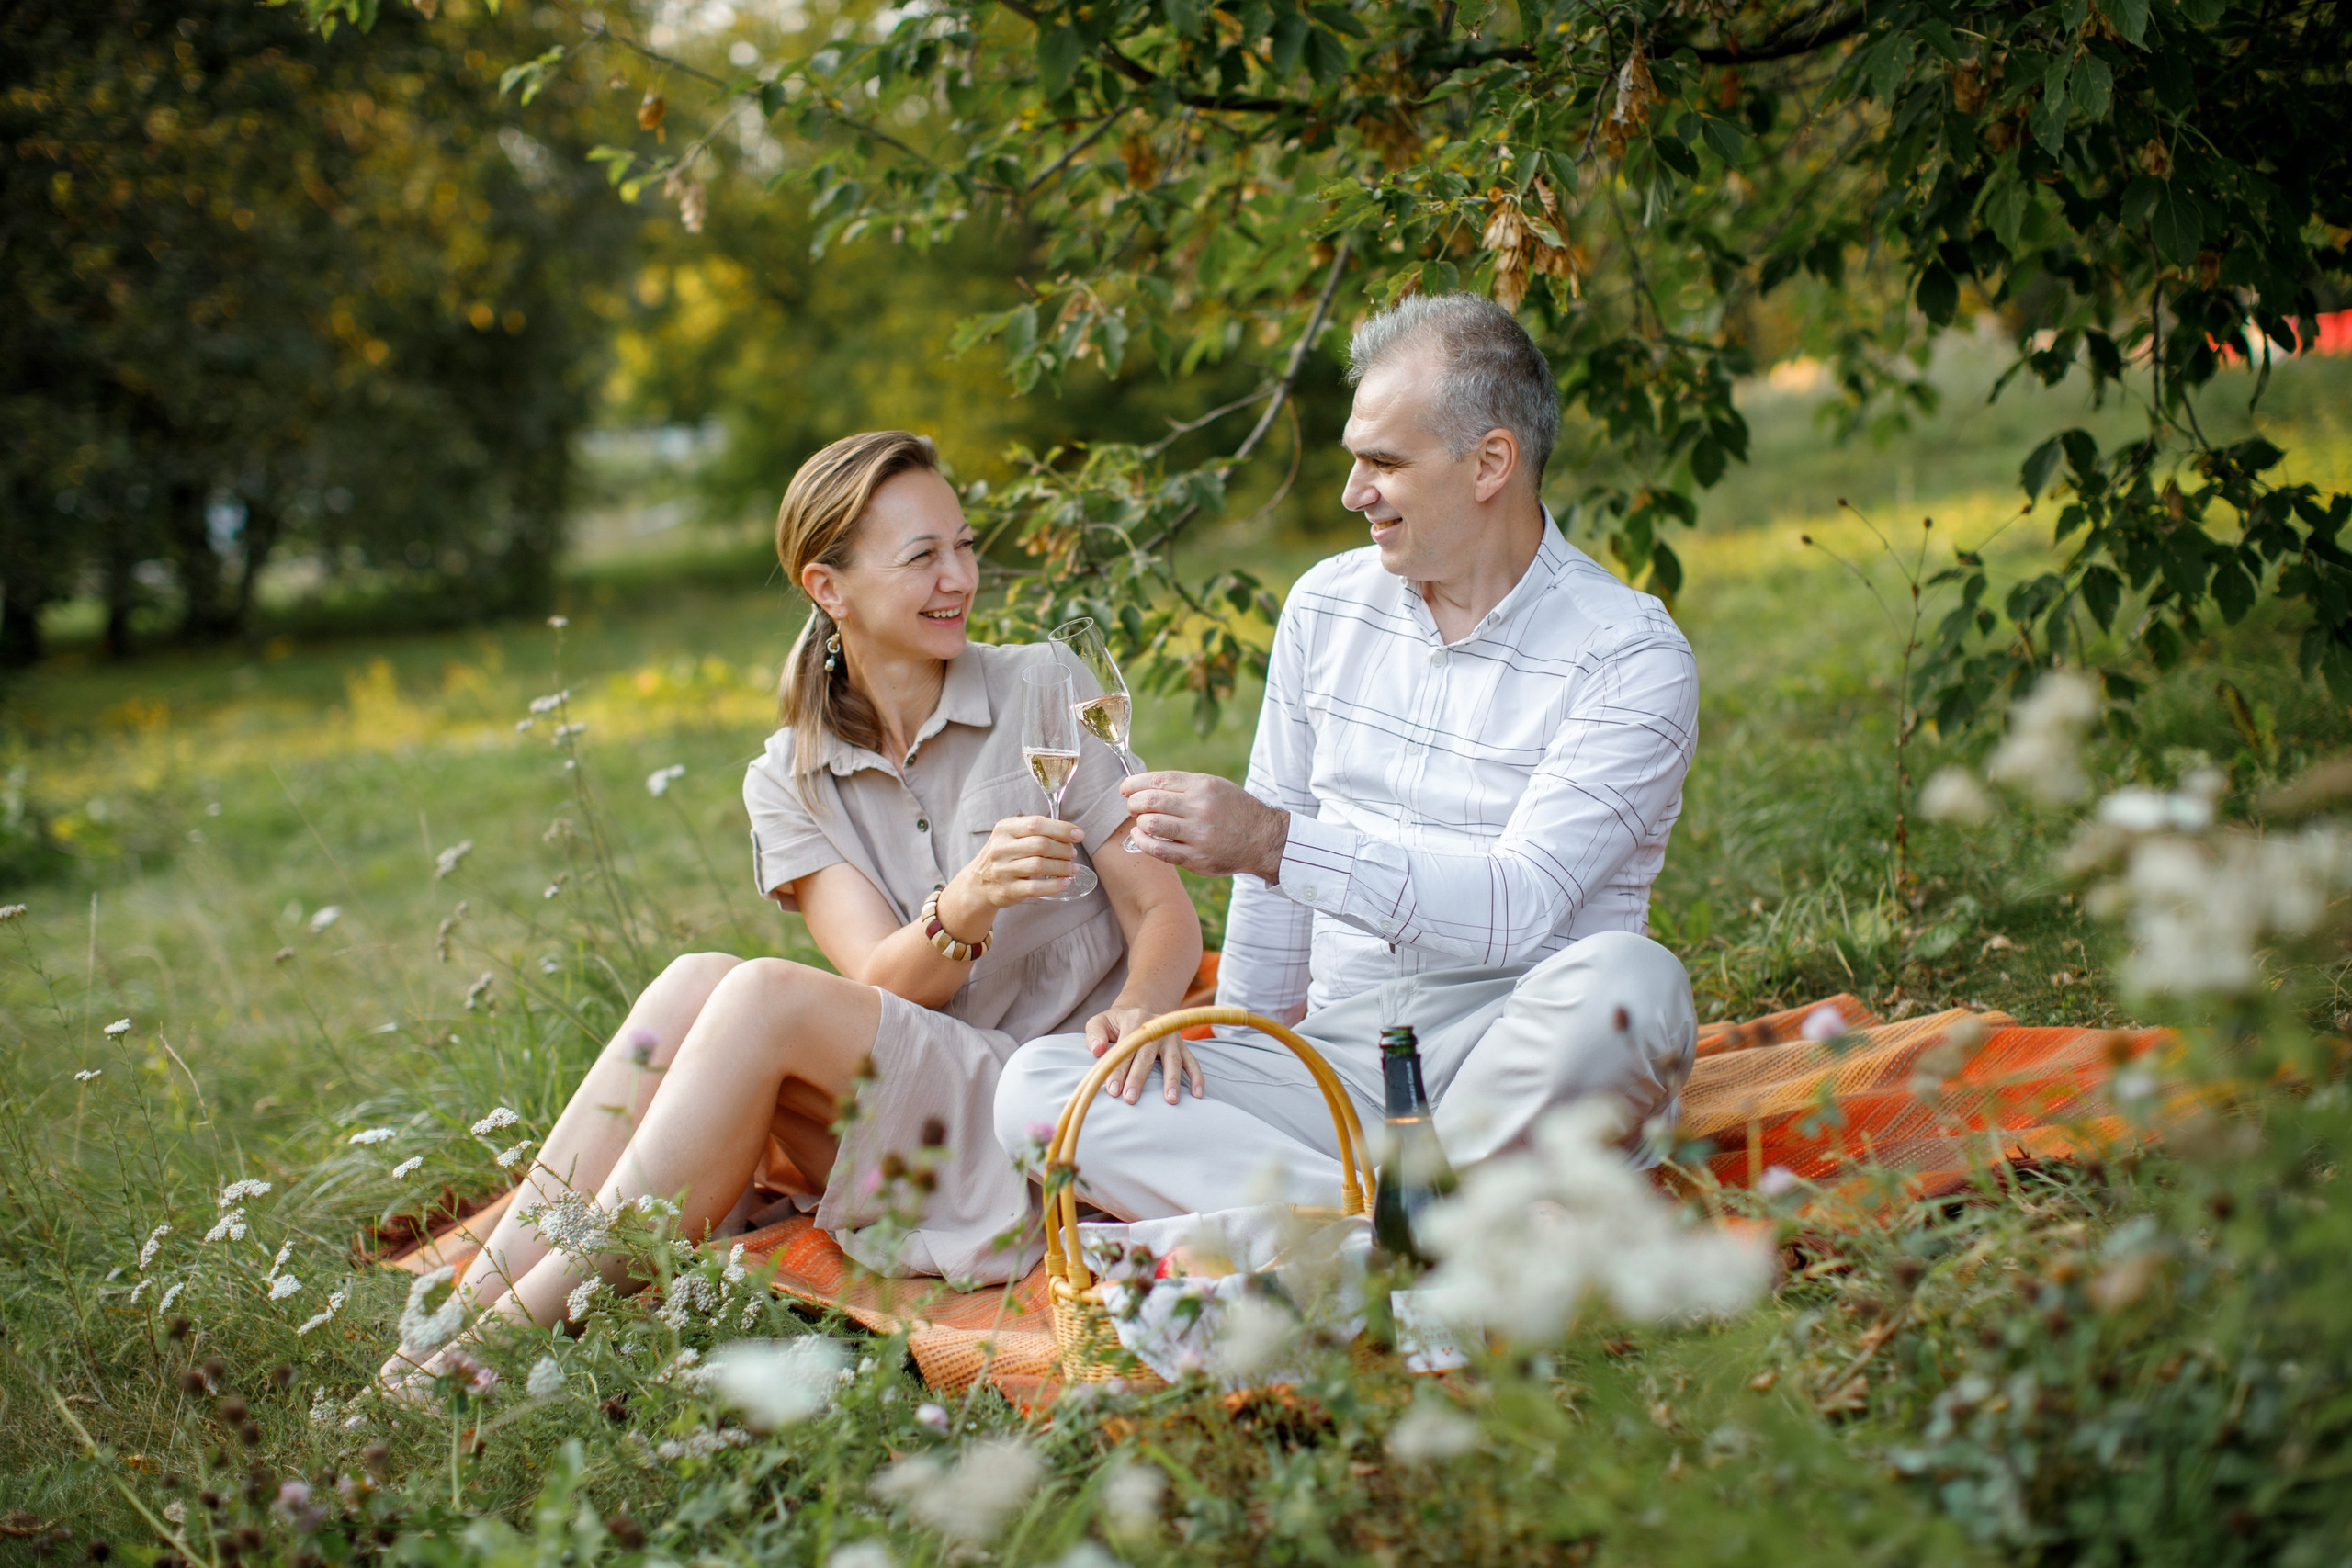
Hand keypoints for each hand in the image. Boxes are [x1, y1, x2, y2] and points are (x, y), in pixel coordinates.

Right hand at [947, 816, 1083, 923]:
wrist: (978, 883)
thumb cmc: (1004, 855)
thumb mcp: (1012, 835)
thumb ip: (1036, 830)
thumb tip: (1071, 833)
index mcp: (1004, 829)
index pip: (1036, 824)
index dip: (1061, 829)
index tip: (1078, 835)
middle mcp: (1001, 848)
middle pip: (1040, 845)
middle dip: (1063, 849)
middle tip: (1072, 854)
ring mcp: (1002, 870)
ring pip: (1040, 866)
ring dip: (1062, 868)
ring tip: (1072, 869)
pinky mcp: (1008, 890)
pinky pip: (1036, 888)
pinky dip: (1055, 885)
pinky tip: (1065, 883)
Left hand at [1088, 1003, 1204, 1104]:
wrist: (1143, 1010)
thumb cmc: (1117, 1023)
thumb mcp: (1100, 1021)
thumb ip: (1094, 1034)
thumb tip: (1097, 1051)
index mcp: (1135, 1020)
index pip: (1125, 1049)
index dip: (1118, 1070)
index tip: (1112, 1090)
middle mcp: (1157, 1028)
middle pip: (1146, 1056)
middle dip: (1138, 1079)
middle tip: (1130, 1099)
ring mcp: (1172, 1037)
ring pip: (1173, 1060)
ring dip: (1172, 1081)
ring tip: (1170, 1100)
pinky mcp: (1183, 1046)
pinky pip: (1192, 1062)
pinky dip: (1197, 1078)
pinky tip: (1198, 1095)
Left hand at [1117, 771, 1289, 881]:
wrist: (1263, 839)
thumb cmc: (1235, 810)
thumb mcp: (1216, 787)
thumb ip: (1184, 785)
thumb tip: (1145, 785)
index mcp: (1203, 786)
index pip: (1158, 780)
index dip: (1135, 783)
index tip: (1125, 788)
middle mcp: (1200, 808)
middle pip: (1150, 801)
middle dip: (1133, 803)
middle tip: (1132, 806)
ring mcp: (1198, 835)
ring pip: (1151, 825)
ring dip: (1139, 822)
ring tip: (1141, 822)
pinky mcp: (1196, 858)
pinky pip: (1158, 850)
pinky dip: (1143, 842)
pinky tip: (1140, 837)